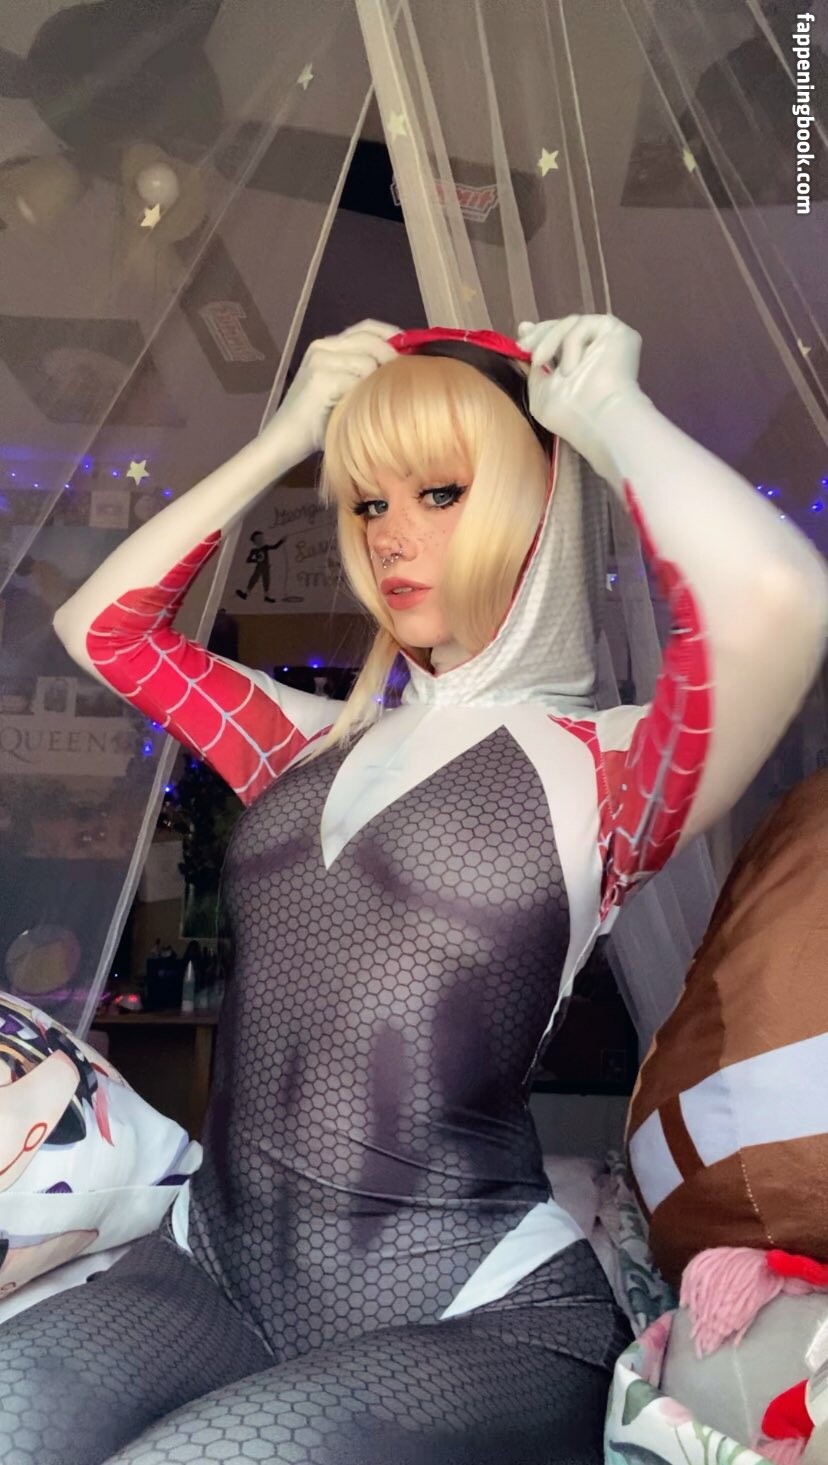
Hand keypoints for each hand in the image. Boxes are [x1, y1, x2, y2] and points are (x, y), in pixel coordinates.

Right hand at [268, 318, 399, 458]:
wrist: (285, 440)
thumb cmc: (318, 422)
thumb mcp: (345, 390)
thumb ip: (364, 373)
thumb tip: (402, 365)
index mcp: (328, 346)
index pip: (368, 327)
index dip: (393, 335)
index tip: (411, 351)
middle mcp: (323, 346)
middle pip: (371, 339)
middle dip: (392, 358)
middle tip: (402, 379)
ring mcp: (320, 360)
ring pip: (368, 360)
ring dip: (376, 382)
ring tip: (373, 401)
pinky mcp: (320, 378)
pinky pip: (358, 378)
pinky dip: (363, 394)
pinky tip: (359, 408)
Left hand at [517, 315, 643, 484]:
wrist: (599, 419)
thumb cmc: (570, 414)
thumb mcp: (540, 392)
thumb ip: (534, 367)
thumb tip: (525, 331)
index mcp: (581, 363)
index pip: (560, 338)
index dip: (539, 334)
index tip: (521, 337)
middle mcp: (595, 351)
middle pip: (565, 326)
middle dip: (540, 333)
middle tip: (523, 345)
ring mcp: (607, 341)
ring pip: (571, 323)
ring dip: (550, 340)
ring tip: (540, 362)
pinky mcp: (618, 332)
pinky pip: (584, 324)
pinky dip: (571, 342)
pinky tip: (570, 367)